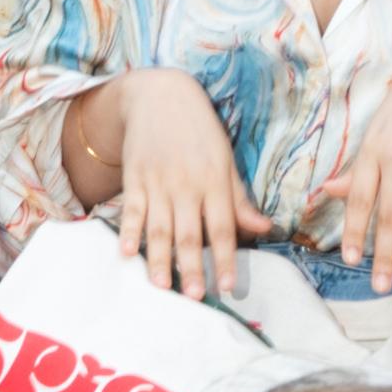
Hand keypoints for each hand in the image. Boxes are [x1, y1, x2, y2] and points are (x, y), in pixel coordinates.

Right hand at [107, 66, 266, 302]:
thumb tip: (264, 228)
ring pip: (159, 227)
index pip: (222, 227)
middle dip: (192, 267)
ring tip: (162, 287)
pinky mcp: (134, 178)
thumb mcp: (226, 160)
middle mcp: (186, 185)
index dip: (225, 258)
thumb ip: (240, 199)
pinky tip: (127, 253)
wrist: (159, 94)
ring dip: (160, 258)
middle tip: (195, 297)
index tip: (227, 287)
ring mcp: (157, 182)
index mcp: (214, 181)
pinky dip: (128, 231)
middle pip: (189, 233)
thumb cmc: (199, 132)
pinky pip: (131, 209)